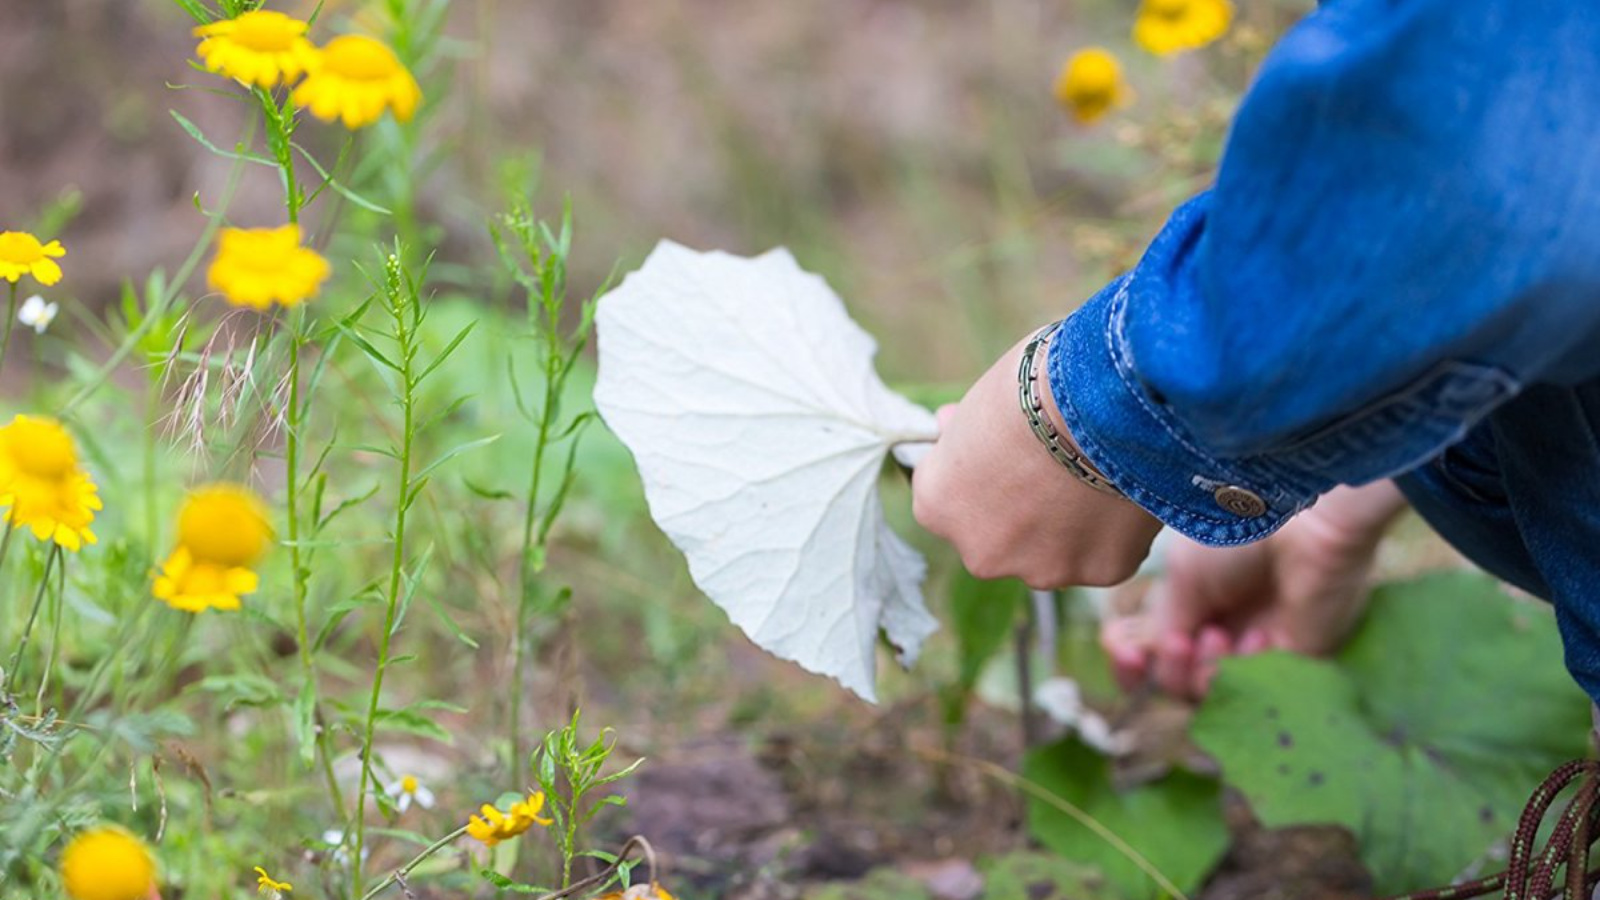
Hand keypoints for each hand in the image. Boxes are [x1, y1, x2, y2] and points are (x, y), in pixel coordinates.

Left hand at [912, 330, 1161, 587]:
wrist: (1109, 403)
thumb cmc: (1038, 387)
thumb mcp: (983, 400)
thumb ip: (965, 429)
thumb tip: (948, 425)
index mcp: (938, 506)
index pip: (948, 499)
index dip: (977, 474)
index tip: (1003, 451)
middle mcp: (980, 551)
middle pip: (997, 538)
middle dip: (1019, 512)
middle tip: (1054, 468)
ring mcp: (1042, 568)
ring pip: (1052, 552)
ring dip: (1067, 527)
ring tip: (1097, 476)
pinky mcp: (1100, 572)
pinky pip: (1103, 554)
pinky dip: (1112, 531)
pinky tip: (1125, 491)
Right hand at [1100, 481, 1407, 698]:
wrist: (1306, 527)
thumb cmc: (1239, 535)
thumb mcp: (1182, 577)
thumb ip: (1162, 626)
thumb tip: (1151, 658)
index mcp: (1189, 603)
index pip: (1148, 650)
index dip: (1129, 665)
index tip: (1128, 655)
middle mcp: (1218, 629)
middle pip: (1174, 682)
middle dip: (1165, 670)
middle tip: (1178, 643)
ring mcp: (1253, 650)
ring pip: (1207, 694)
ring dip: (1202, 670)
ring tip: (1216, 635)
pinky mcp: (1292, 663)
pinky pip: (1252, 691)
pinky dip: (1244, 668)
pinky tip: (1258, 635)